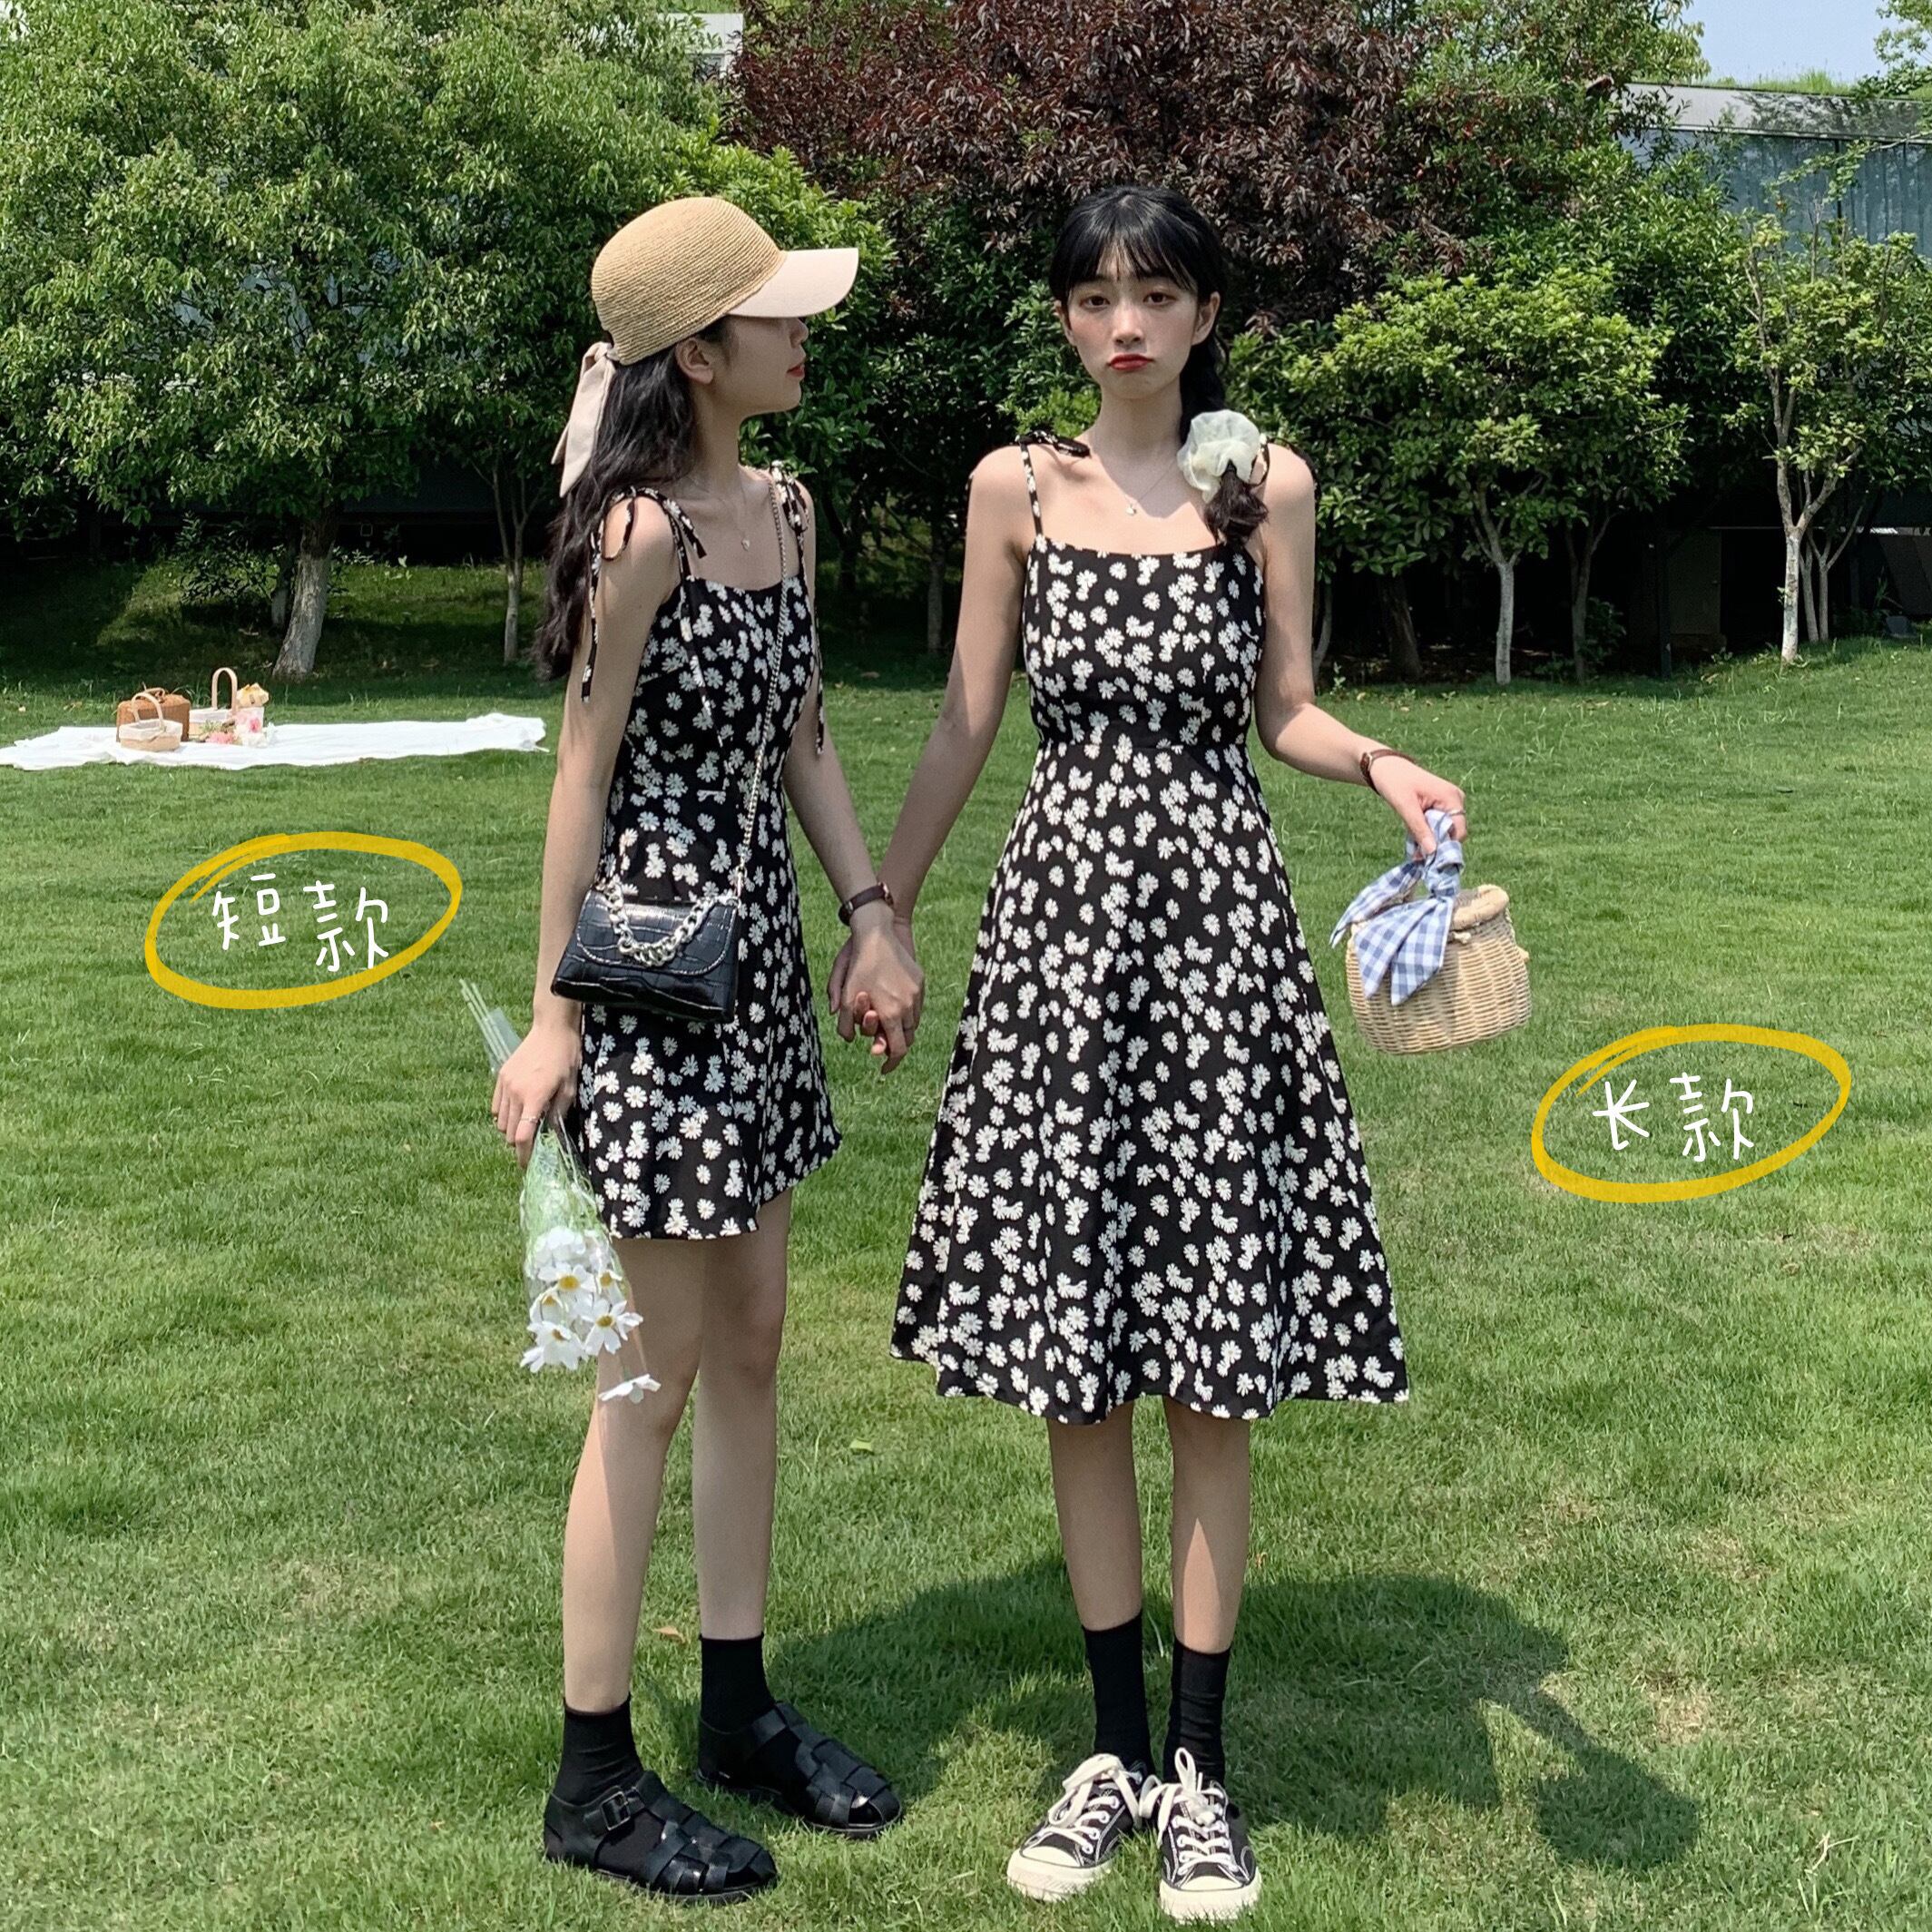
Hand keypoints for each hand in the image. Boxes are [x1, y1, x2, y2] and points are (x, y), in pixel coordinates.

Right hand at [491, 1016, 581, 1170]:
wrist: (551, 1029)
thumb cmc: (566, 1057)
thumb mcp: (569, 1088)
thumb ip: (558, 1113)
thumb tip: (551, 1135)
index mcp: (534, 1097)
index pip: (523, 1136)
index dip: (525, 1155)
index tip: (528, 1165)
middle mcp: (515, 1093)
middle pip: (510, 1133)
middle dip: (520, 1144)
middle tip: (533, 1145)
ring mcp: (505, 1084)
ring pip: (500, 1122)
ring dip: (512, 1129)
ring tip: (527, 1125)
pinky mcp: (500, 1077)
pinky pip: (495, 1107)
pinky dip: (503, 1116)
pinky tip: (517, 1113)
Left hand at [834, 913, 922, 1071]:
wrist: (877, 934)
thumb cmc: (858, 965)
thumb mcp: (845, 995)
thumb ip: (845, 1024)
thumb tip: (850, 1040)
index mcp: (890, 1014)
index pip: (898, 1049)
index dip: (891, 1062)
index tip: (883, 1068)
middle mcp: (908, 1006)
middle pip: (908, 1037)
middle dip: (896, 1045)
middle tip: (883, 1046)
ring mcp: (917, 993)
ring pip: (914, 1021)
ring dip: (902, 1028)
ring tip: (888, 1024)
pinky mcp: (920, 981)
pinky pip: (917, 1005)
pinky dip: (908, 1012)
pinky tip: (895, 1005)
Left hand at [1370, 759, 1466, 855]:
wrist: (1386, 767)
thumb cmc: (1395, 782)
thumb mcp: (1405, 807)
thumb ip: (1420, 829)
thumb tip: (1432, 852)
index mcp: (1451, 798)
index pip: (1459, 831)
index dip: (1446, 847)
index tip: (1427, 858)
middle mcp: (1456, 799)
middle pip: (1453, 832)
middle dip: (1436, 845)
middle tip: (1416, 855)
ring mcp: (1450, 802)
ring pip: (1445, 830)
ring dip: (1430, 840)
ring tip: (1413, 847)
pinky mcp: (1442, 805)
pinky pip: (1439, 825)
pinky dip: (1428, 832)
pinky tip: (1414, 835)